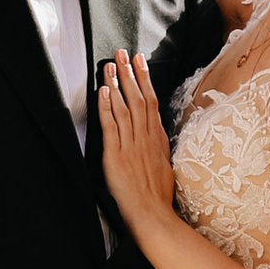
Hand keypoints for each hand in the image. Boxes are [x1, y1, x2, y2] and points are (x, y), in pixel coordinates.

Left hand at [97, 51, 175, 248]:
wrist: (153, 215)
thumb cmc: (158, 197)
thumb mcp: (165, 167)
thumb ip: (158, 149)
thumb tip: (155, 137)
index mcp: (157, 140)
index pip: (151, 102)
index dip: (145, 80)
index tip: (140, 62)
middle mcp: (145, 138)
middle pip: (139, 98)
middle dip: (130, 73)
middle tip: (123, 53)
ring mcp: (131, 145)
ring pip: (125, 107)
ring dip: (117, 84)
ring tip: (110, 65)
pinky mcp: (117, 155)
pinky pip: (112, 126)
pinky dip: (107, 107)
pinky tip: (104, 91)